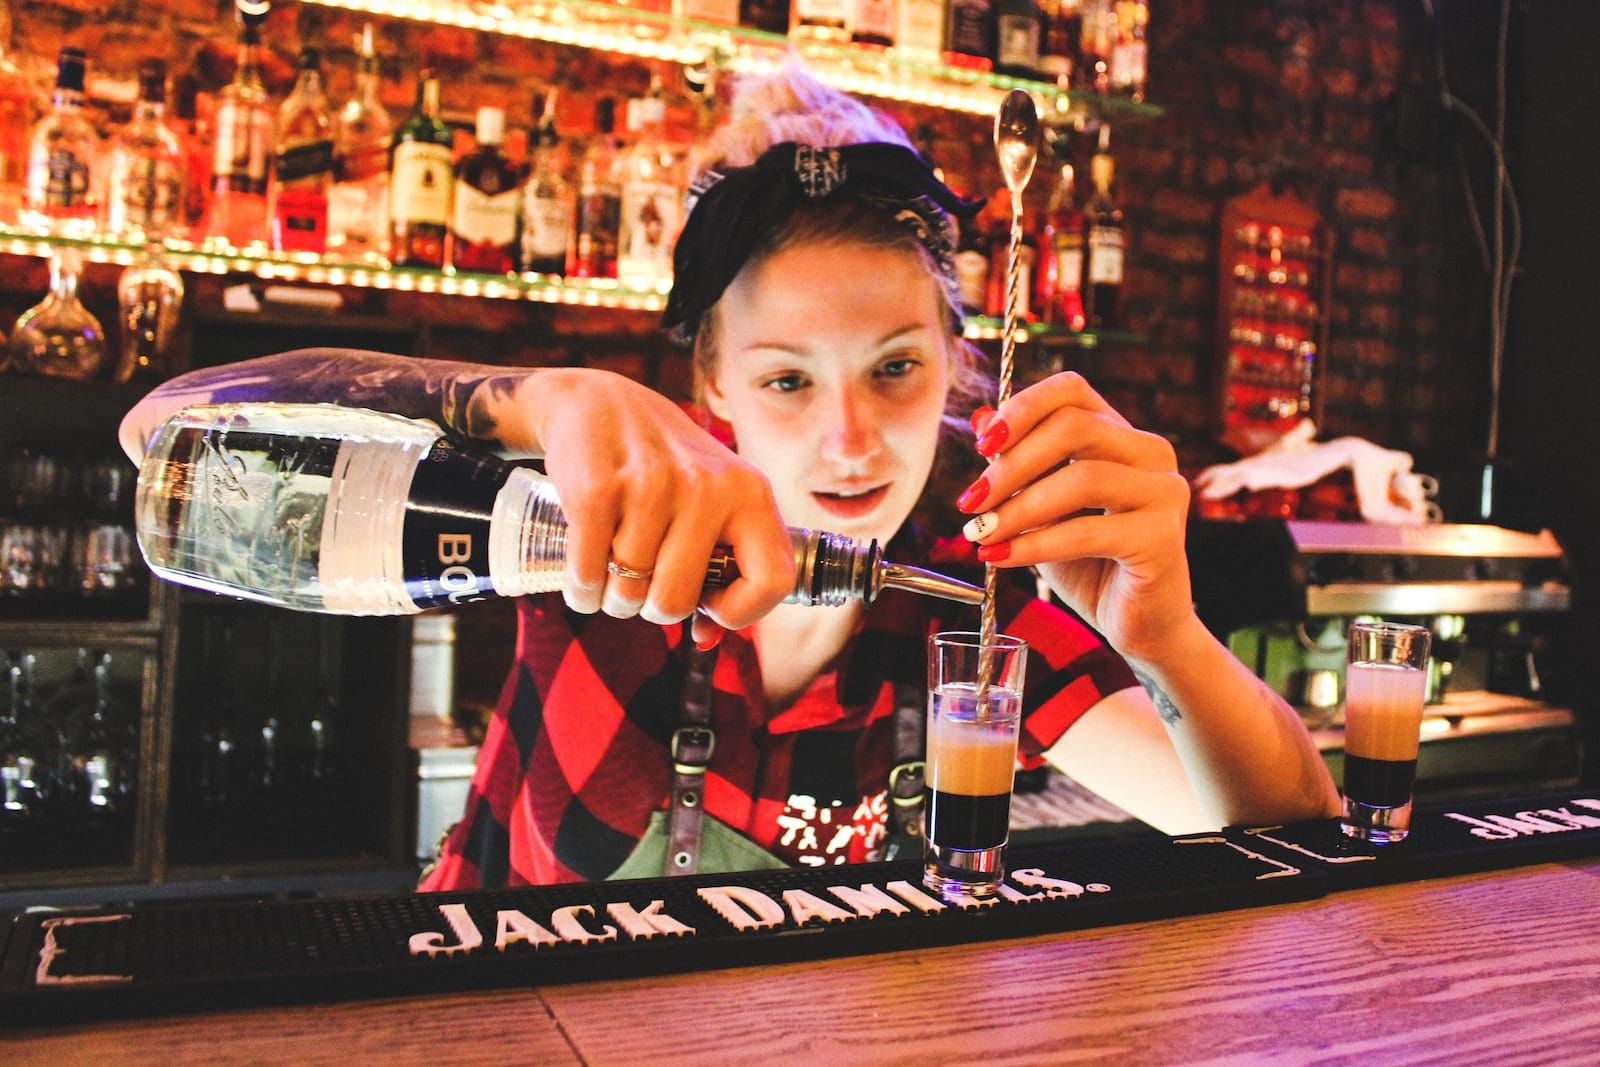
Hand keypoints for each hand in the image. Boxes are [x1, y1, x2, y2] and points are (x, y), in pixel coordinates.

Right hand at [529, 369, 795, 643]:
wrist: (602, 404)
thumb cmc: (666, 471)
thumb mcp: (713, 503)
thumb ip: (723, 569)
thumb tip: (706, 640)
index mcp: (751, 495)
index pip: (774, 581)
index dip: (741, 612)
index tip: (709, 602)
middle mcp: (707, 488)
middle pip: (675, 601)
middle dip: (651, 609)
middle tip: (643, 586)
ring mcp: (651, 486)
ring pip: (629, 592)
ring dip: (612, 598)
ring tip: (612, 571)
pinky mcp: (597, 488)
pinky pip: (588, 575)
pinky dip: (580, 590)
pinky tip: (583, 577)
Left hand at [958, 372, 1194, 662]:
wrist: (1139, 626)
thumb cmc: (1090, 565)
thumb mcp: (1041, 510)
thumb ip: (1018, 465)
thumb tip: (980, 418)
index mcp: (1122, 436)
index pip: (1071, 391)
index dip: (1022, 408)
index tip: (982, 447)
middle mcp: (1152, 453)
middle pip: (1074, 426)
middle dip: (1011, 465)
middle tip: (970, 502)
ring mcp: (1165, 491)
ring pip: (1082, 478)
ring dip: (1019, 508)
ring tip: (982, 535)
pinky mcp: (1164, 536)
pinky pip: (1088, 530)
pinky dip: (1036, 544)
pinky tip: (1003, 559)